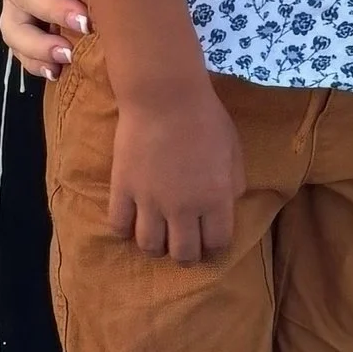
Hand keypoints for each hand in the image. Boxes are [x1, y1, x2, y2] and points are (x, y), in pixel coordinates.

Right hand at [108, 80, 244, 261]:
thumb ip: (233, 183)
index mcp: (216, 199)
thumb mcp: (234, 150)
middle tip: (183, 245)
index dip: (215, 246)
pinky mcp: (123, 190)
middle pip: (183, 254)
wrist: (164, 95)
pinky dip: (125, 230)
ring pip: (149, 247)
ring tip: (157, 237)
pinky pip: (119, 226)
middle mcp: (184, 209)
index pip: (217, 243)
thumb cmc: (205, 117)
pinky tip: (131, 221)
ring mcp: (150, 202)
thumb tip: (228, 203)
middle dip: (186, 255)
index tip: (210, 240)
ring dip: (156, 248)